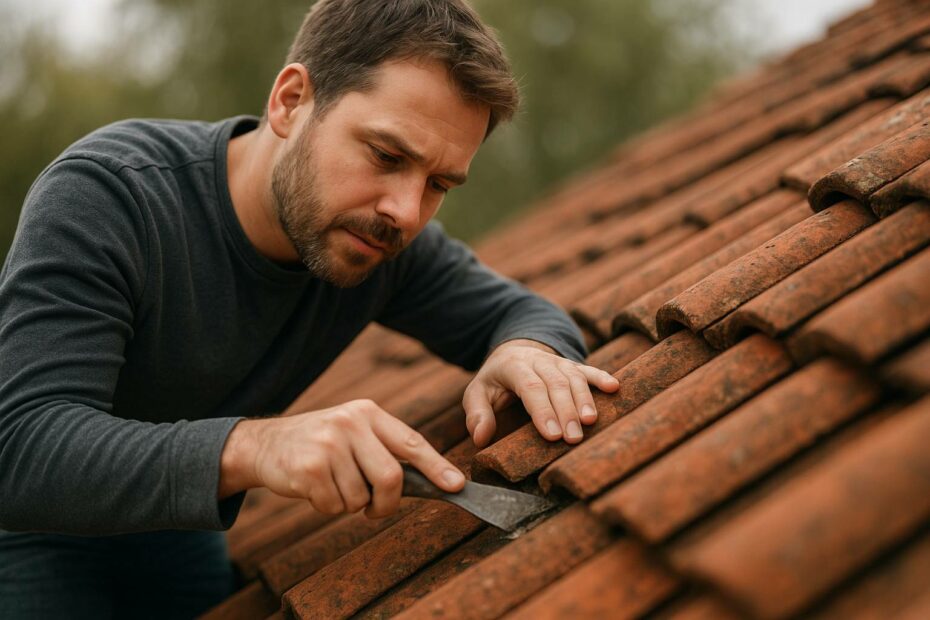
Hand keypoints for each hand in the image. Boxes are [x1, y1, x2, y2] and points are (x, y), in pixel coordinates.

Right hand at [218, 399, 464, 517]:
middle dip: (386, 502)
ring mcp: (328, 444)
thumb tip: (431, 481)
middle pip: (391, 477)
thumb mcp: (352, 432)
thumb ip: (384, 450)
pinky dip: (327, 507)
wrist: (264, 444)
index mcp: (367, 413)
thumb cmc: (319, 444)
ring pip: (360, 498)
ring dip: (349, 504)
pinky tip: (313, 489)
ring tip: (331, 485)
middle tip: (374, 508)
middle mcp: (350, 423)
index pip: (411, 441)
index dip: (436, 466)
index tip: (456, 485)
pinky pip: (334, 506)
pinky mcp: (309, 468)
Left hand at [463, 339, 619, 447]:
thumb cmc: (495, 381)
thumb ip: (477, 413)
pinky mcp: (572, 365)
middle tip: (573, 439)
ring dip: (585, 399)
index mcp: (514, 366)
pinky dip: (601, 377)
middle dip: (566, 411)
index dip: (542, 410)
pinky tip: (614, 388)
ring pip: (574, 377)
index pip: (530, 386)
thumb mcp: (477, 393)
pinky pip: (588, 369)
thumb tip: (480, 438)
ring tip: (591, 423)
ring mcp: (558, 361)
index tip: (552, 435)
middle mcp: (539, 360)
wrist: (514, 351)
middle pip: (556, 384)